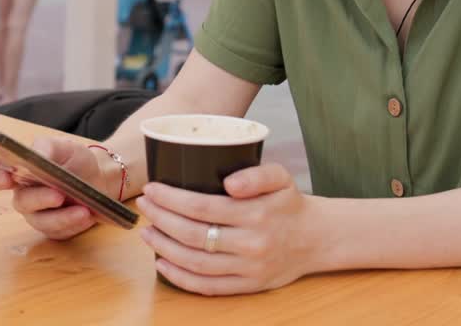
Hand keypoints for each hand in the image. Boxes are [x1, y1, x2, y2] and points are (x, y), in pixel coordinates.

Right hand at [0, 137, 109, 240]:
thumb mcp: (64, 147)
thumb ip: (48, 147)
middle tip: (59, 195)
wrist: (101, 179)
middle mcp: (24, 195)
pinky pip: (58, 231)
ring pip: (41, 221)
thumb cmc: (76, 161)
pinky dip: (74, 223)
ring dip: (62, 216)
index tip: (5, 179)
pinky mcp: (53, 229)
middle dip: (40, 199)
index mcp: (19, 172)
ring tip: (83, 209)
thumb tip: (36, 152)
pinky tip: (86, 215)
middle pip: (21, 202)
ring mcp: (38, 215)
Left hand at [136, 163, 317, 295]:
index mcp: (256, 214)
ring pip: (195, 263)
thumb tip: (229, 183)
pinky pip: (208, 287)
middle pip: (193, 235)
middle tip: (144, 206)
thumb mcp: (280, 177)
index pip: (202, 207)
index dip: (171, 199)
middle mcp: (251, 244)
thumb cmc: (289, 204)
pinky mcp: (247, 286)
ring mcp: (248, 269)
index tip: (152, 189)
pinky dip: (180, 278)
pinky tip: (162, 263)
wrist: (316, 238)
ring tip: (146, 232)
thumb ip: (257, 174)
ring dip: (164, 248)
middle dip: (161, 219)